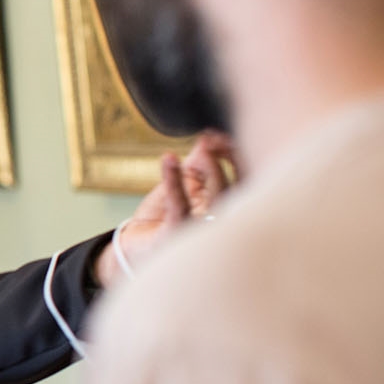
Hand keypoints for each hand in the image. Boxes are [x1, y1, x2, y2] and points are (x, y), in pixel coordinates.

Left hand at [94, 131, 234, 286]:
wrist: (133, 248)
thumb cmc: (163, 217)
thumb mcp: (184, 184)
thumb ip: (197, 163)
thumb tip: (208, 138)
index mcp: (230, 207)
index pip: (250, 179)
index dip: (239, 154)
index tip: (219, 135)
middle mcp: (224, 222)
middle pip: (243, 186)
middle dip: (231, 157)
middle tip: (213, 139)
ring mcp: (203, 232)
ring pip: (220, 197)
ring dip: (212, 167)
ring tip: (203, 146)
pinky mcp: (177, 236)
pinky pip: (180, 206)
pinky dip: (174, 180)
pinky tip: (168, 159)